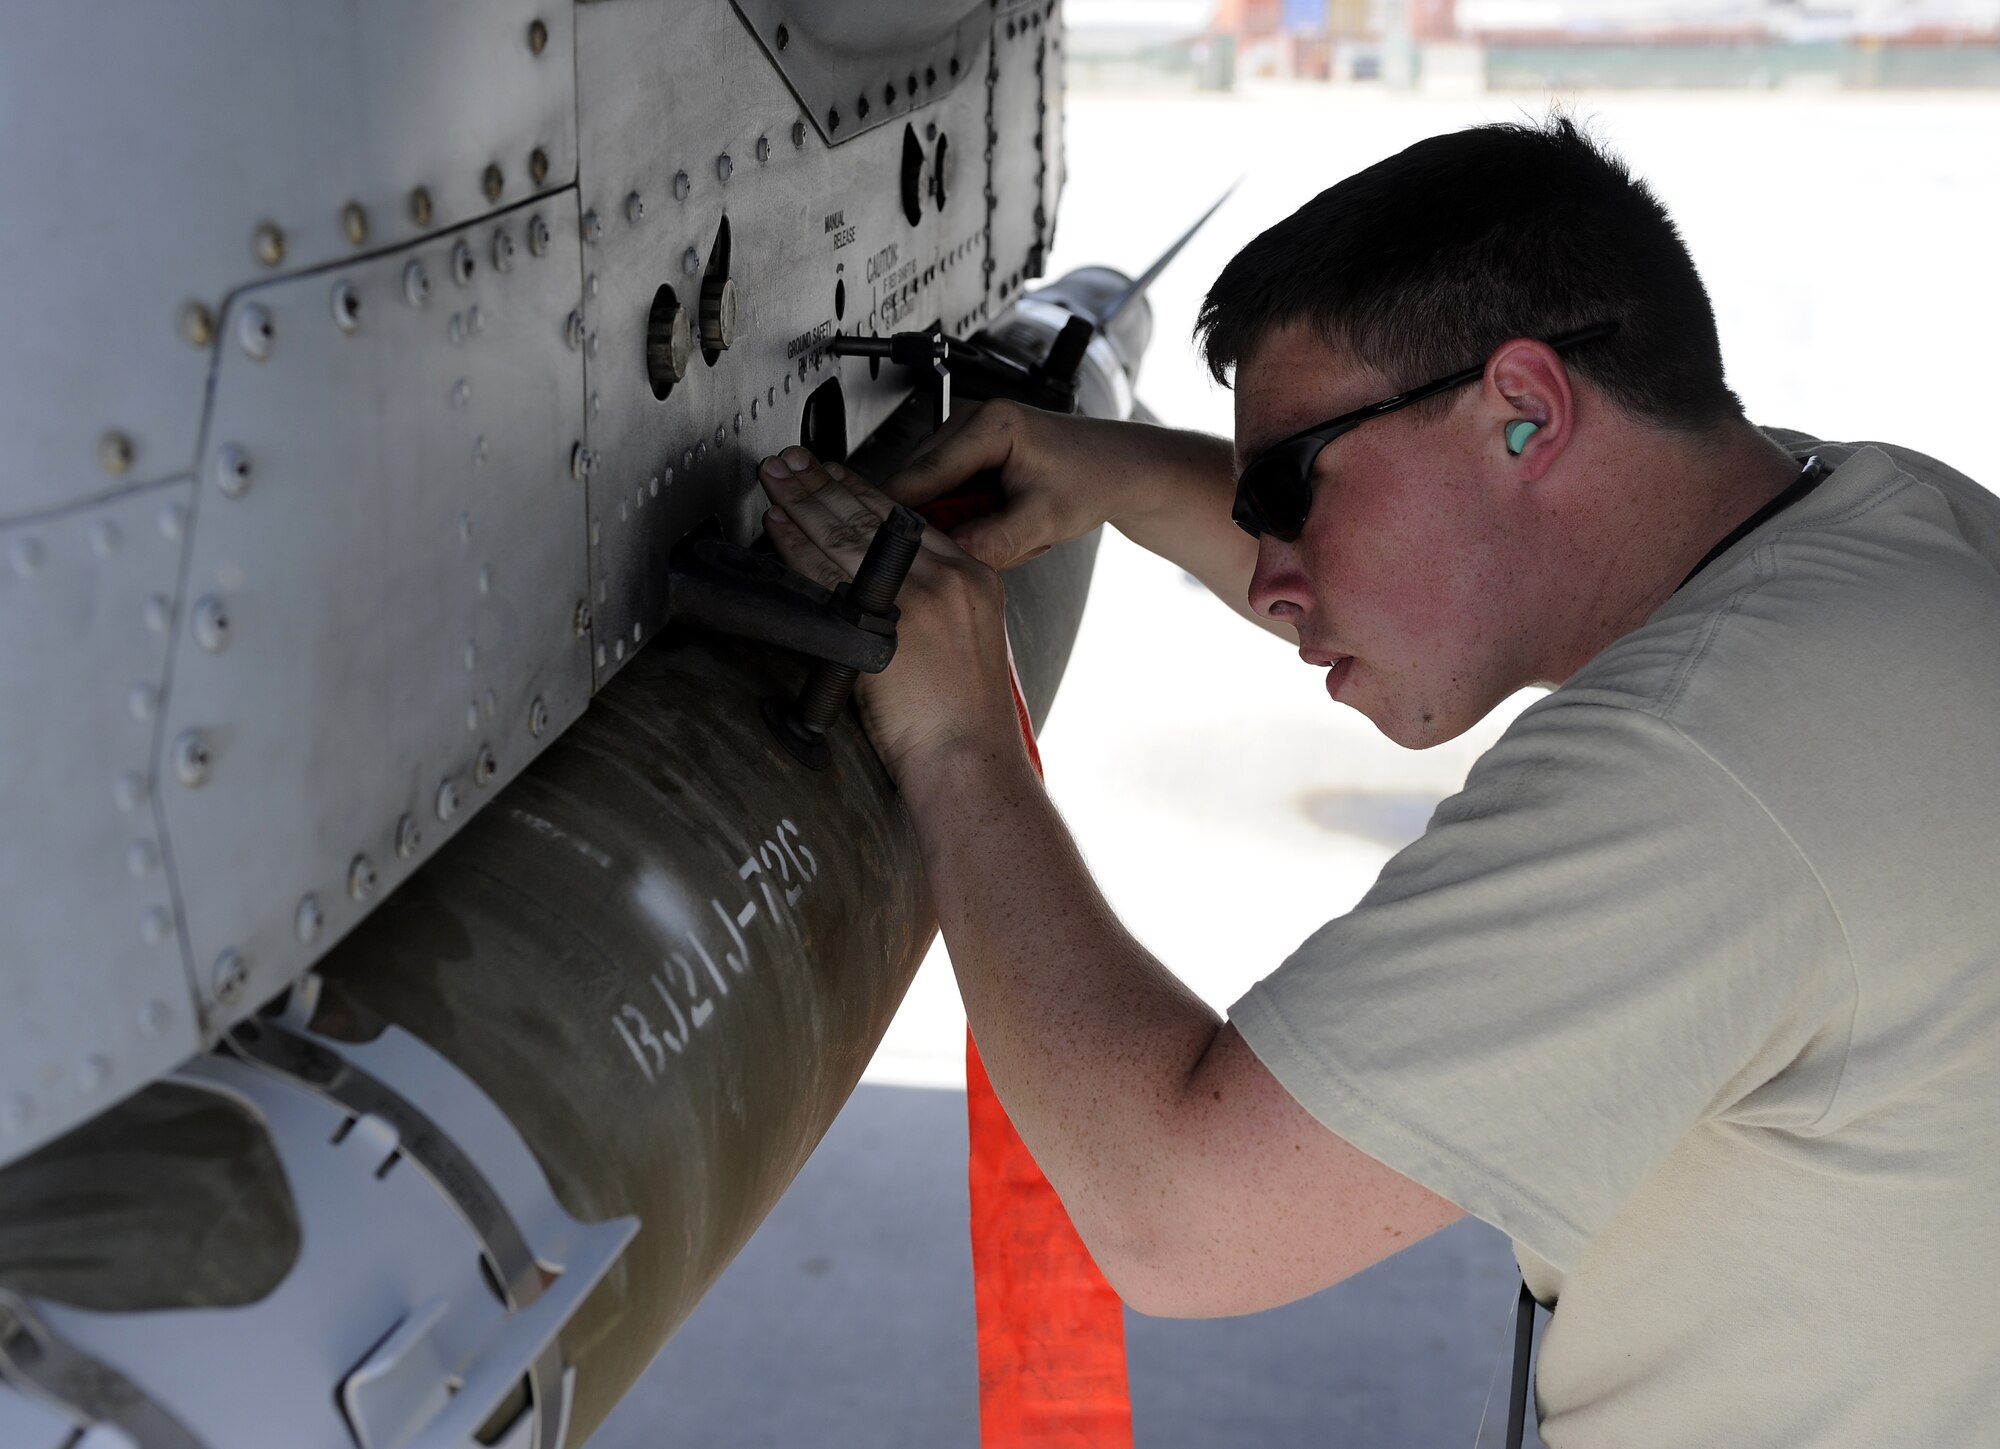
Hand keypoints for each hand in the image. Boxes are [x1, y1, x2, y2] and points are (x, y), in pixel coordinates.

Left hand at [759, 447, 1027, 780]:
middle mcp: (951, 578)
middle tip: (792, 462)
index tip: (834, 476)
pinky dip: (797, 546)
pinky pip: (829, 572)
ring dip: (804, 503)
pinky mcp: (887, 621)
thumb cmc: (964, 725)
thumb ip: (930, 610)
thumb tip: (879, 594)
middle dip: (826, 485)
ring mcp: (920, 596)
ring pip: (848, 535)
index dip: (865, 492)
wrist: (971, 765)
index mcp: (975, 579)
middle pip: (875, 516)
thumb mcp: (965, 648)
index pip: (910, 519)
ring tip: (776, 479)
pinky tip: (778, 527)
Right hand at [884, 400, 1149, 570]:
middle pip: (919, 483)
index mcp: (991, 423)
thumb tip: (948, 557)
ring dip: (957, 522)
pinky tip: (1001, 520)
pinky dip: (967, 516)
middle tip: (982, 544)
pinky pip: (946, 494)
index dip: (899, 510)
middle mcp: (972, 420)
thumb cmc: (1093, 479)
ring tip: (1006, 529)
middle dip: (941, 523)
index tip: (880, 542)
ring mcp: (968, 435)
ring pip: (930, 492)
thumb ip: (994, 541)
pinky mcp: (969, 453)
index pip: (924, 472)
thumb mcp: (1045, 519)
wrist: (1119, 468)